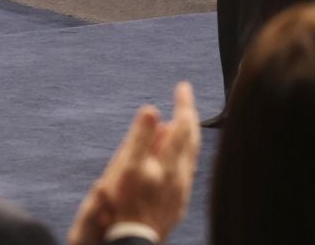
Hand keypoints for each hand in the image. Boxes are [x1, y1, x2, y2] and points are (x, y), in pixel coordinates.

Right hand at [69, 82, 199, 244]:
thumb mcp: (126, 169)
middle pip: (191, 141)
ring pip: (191, 156)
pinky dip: (183, 154)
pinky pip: (186, 171)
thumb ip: (140, 139)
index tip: (182, 86)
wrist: (132, 244)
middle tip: (184, 97)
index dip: (183, 104)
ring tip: (181, 121)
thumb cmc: (123, 207)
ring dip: (187, 135)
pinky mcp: (177, 205)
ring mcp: (180, 192)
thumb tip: (153, 110)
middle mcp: (179, 178)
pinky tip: (176, 154)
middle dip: (189, 116)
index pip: (182, 127)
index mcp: (167, 165)